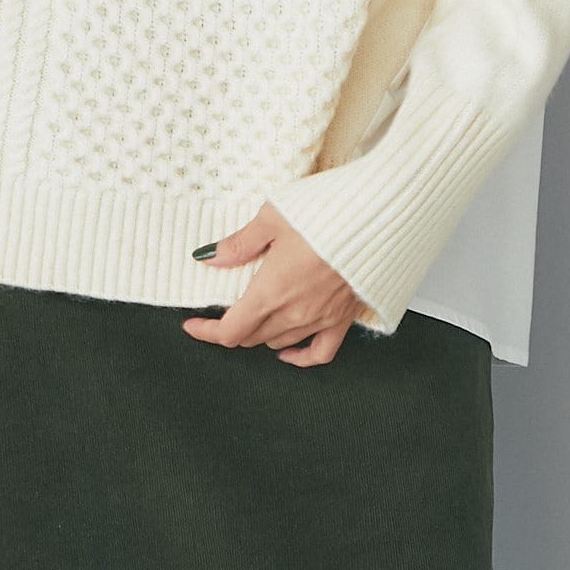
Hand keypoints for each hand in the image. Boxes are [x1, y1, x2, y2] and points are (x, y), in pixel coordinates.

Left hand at [182, 202, 369, 366]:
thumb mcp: (272, 217)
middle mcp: (293, 313)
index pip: (230, 330)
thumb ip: (240, 243)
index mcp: (270, 291)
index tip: (193, 324)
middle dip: (232, 327)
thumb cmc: (328, 213)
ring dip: (260, 334)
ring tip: (252, 316)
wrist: (376, 218)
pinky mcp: (342, 319)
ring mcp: (319, 319)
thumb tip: (210, 257)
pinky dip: (299, 357)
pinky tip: (289, 352)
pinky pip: (319, 353)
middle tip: (222, 311)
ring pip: (278, 342)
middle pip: (251, 337)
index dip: (206, 332)